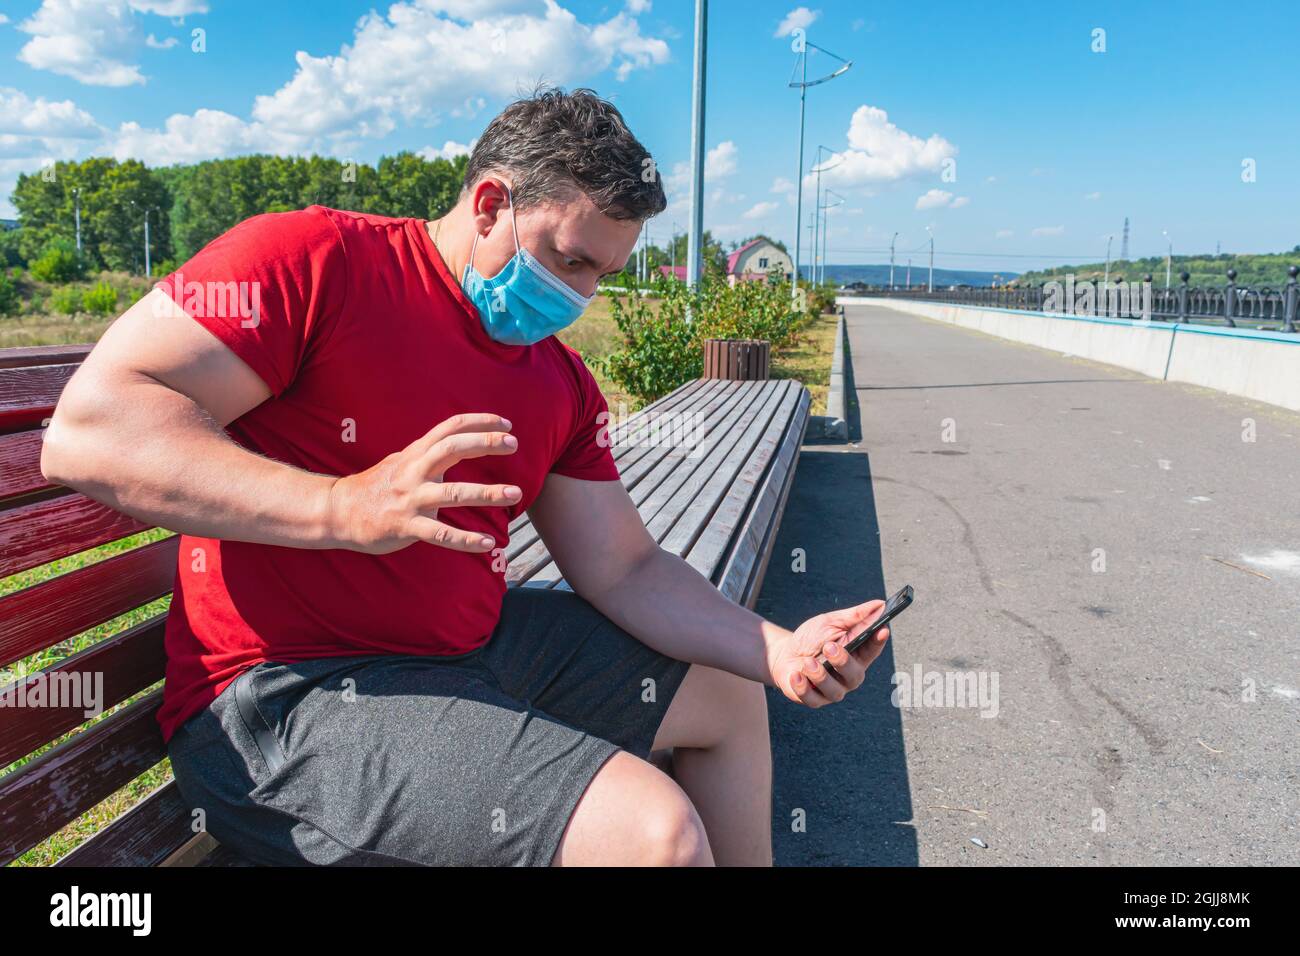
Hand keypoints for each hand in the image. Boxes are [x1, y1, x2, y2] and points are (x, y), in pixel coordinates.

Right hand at [325, 413, 519, 553]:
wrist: (339, 511)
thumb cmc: (379, 486)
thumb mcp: (404, 461)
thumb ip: (431, 453)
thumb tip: (460, 442)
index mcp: (416, 453)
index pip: (450, 428)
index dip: (479, 423)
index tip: (506, 425)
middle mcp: (414, 471)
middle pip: (452, 449)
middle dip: (484, 445)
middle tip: (513, 444)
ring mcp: (410, 499)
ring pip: (453, 493)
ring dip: (486, 493)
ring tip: (515, 493)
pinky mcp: (406, 526)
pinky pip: (440, 534)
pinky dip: (465, 540)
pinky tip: (487, 543)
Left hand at [766, 600, 890, 706]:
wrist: (784, 654)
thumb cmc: (813, 639)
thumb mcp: (831, 623)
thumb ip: (854, 616)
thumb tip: (880, 604)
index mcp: (857, 656)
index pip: (872, 650)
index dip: (878, 641)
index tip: (882, 630)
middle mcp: (848, 677)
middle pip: (855, 675)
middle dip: (843, 661)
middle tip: (829, 646)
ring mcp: (832, 690)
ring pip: (834, 690)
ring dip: (820, 675)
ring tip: (808, 661)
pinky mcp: (813, 699)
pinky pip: (812, 699)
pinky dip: (802, 688)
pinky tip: (796, 675)